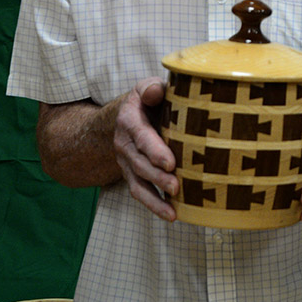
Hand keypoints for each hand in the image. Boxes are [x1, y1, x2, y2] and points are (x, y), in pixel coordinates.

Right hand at [114, 77, 178, 221]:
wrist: (126, 115)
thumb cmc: (147, 99)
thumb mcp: (146, 87)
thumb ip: (152, 88)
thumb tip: (156, 92)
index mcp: (130, 120)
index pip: (142, 137)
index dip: (155, 150)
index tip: (170, 163)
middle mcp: (125, 144)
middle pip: (140, 164)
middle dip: (157, 177)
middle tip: (176, 186)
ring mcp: (127, 162)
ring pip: (138, 183)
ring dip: (155, 198)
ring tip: (173, 211)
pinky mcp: (133, 174)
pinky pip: (140, 192)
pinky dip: (154, 205)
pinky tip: (172, 214)